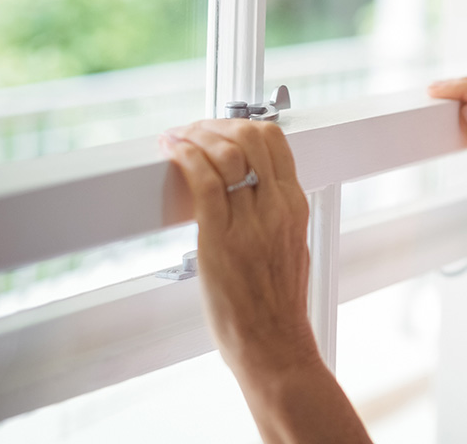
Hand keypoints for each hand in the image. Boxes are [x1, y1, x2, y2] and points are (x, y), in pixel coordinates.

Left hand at [160, 119, 319, 378]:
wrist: (274, 341)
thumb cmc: (277, 303)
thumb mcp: (292, 244)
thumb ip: (278, 213)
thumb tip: (258, 192)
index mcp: (295, 206)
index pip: (276, 141)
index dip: (244, 125)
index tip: (222, 130)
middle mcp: (277, 207)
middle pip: (252, 136)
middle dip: (218, 125)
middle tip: (196, 132)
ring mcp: (250, 221)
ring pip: (226, 153)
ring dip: (196, 136)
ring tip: (178, 139)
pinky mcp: (220, 237)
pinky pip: (204, 181)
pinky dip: (185, 156)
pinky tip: (171, 150)